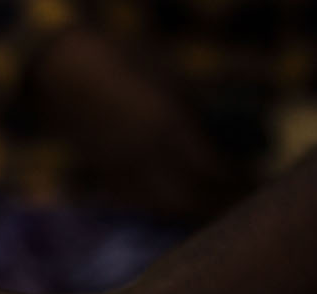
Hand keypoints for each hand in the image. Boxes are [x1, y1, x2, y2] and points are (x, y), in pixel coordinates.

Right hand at [32, 28, 246, 221]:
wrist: (60, 68)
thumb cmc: (120, 58)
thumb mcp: (167, 77)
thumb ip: (191, 109)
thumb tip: (215, 134)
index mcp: (168, 126)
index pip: (211, 169)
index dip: (236, 180)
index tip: (256, 180)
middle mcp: (145, 155)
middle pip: (188, 199)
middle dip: (216, 205)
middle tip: (239, 204)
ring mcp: (120, 167)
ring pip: (160, 207)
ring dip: (188, 212)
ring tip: (210, 208)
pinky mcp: (103, 171)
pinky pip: (137, 200)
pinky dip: (159, 206)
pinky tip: (173, 202)